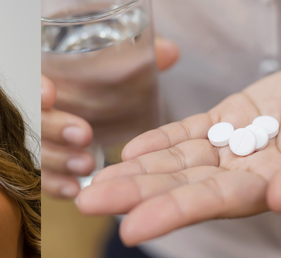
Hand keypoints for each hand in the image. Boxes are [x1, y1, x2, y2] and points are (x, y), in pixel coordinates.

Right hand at [41, 37, 178, 198]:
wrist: (90, 108)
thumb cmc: (100, 77)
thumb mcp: (118, 64)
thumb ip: (139, 56)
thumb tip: (170, 52)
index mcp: (47, 71)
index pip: (29, 75)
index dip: (34, 85)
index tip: (50, 93)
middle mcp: (37, 103)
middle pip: (31, 117)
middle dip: (53, 127)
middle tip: (84, 135)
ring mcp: (36, 134)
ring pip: (34, 149)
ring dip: (57, 159)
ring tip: (87, 165)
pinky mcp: (42, 161)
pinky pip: (41, 175)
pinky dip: (53, 183)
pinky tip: (72, 188)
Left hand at [77, 71, 280, 245]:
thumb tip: (278, 200)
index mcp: (267, 187)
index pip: (210, 203)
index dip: (171, 214)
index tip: (129, 230)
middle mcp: (245, 172)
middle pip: (180, 184)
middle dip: (132, 194)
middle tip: (86, 203)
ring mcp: (236, 144)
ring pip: (177, 159)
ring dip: (135, 168)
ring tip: (95, 179)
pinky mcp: (232, 117)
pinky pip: (191, 131)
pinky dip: (161, 139)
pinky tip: (129, 150)